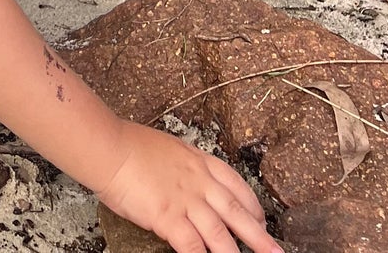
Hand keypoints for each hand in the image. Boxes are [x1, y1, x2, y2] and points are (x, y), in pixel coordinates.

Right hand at [96, 122, 281, 252]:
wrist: (109, 147)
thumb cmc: (129, 145)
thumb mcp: (166, 149)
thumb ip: (182, 168)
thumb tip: (185, 182)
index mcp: (198, 161)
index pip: (236, 184)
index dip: (252, 205)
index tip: (261, 219)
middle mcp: (198, 182)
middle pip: (237, 212)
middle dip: (260, 236)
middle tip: (278, 252)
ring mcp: (186, 200)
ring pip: (221, 234)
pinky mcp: (169, 218)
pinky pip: (192, 246)